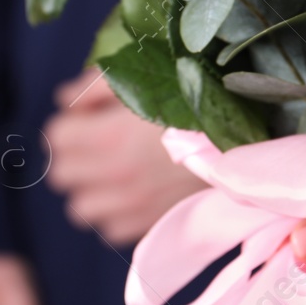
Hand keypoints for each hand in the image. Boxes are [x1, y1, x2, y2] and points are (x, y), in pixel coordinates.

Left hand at [44, 68, 207, 245]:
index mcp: (110, 137)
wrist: (248, 139)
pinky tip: (132, 192)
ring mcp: (134, 206)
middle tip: (96, 142)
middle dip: (74, 155)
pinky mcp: (153, 224)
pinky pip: (111, 228)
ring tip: (111, 171)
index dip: (70, 122)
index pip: (56, 137)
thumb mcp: (144, 76)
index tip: (88, 117)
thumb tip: (62, 101)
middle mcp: (116, 177)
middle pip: (62, 174)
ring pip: (81, 208)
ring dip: (89, 189)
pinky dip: (114, 213)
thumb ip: (94, 87)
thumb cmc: (194, 100)